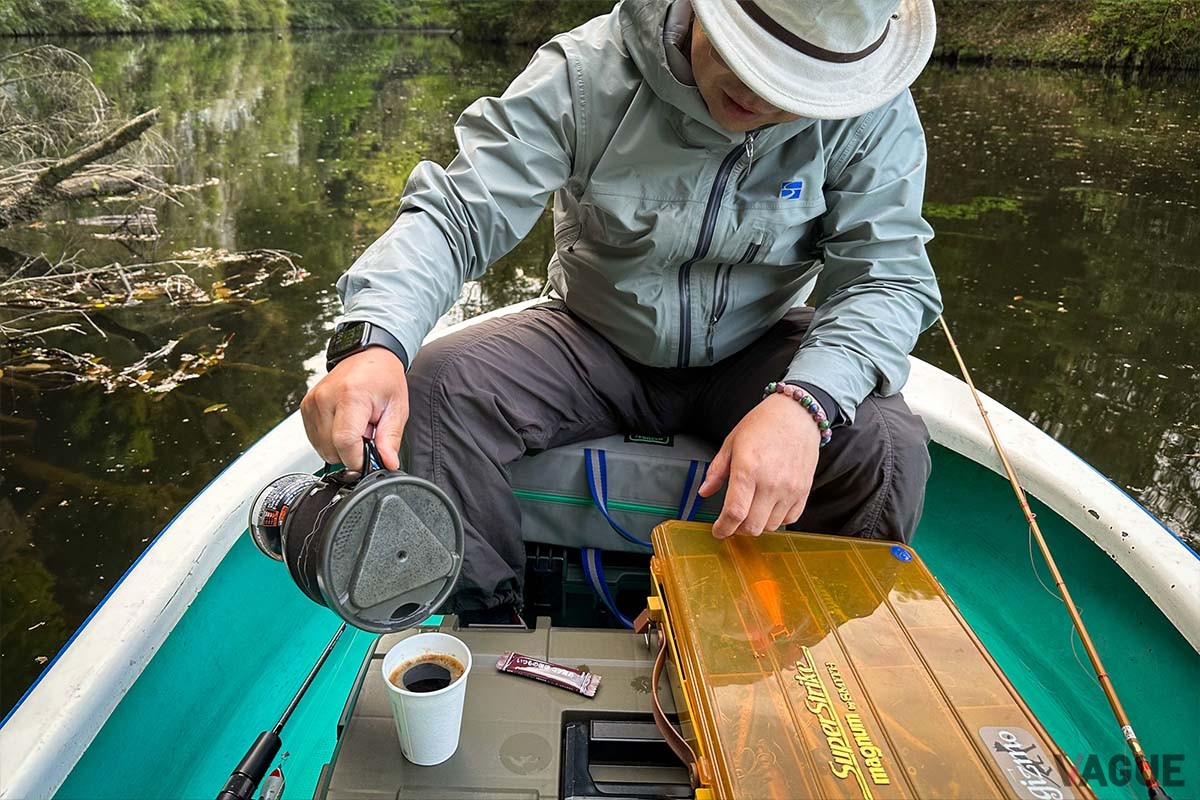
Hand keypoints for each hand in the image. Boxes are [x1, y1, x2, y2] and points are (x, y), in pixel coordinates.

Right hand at [300, 348, 408, 471]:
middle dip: (352, 452)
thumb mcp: (396, 408)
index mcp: (350, 396)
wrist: (369, 356)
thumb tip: (387, 463)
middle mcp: (325, 398)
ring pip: (322, 448)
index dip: (358, 460)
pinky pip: (315, 439)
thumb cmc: (383, 377)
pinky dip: (330, 439)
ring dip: (340, 446)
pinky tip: (343, 424)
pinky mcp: (306, 407)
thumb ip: (390, 439)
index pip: (345, 443)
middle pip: (331, 449)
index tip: (369, 460)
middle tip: (366, 433)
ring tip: (356, 426)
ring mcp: (312, 402)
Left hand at [697, 393, 820, 537]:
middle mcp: (771, 483)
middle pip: (752, 526)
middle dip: (737, 530)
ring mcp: (790, 489)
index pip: (735, 513)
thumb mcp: (731, 442)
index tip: (718, 531)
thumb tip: (704, 492)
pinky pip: (789, 519)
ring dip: (757, 524)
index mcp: (748, 469)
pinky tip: (769, 507)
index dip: (723, 528)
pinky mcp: (804, 491)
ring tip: (751, 511)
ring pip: (770, 526)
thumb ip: (717, 470)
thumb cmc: (763, 424)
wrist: (797, 414)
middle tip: (732, 522)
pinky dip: (777, 519)